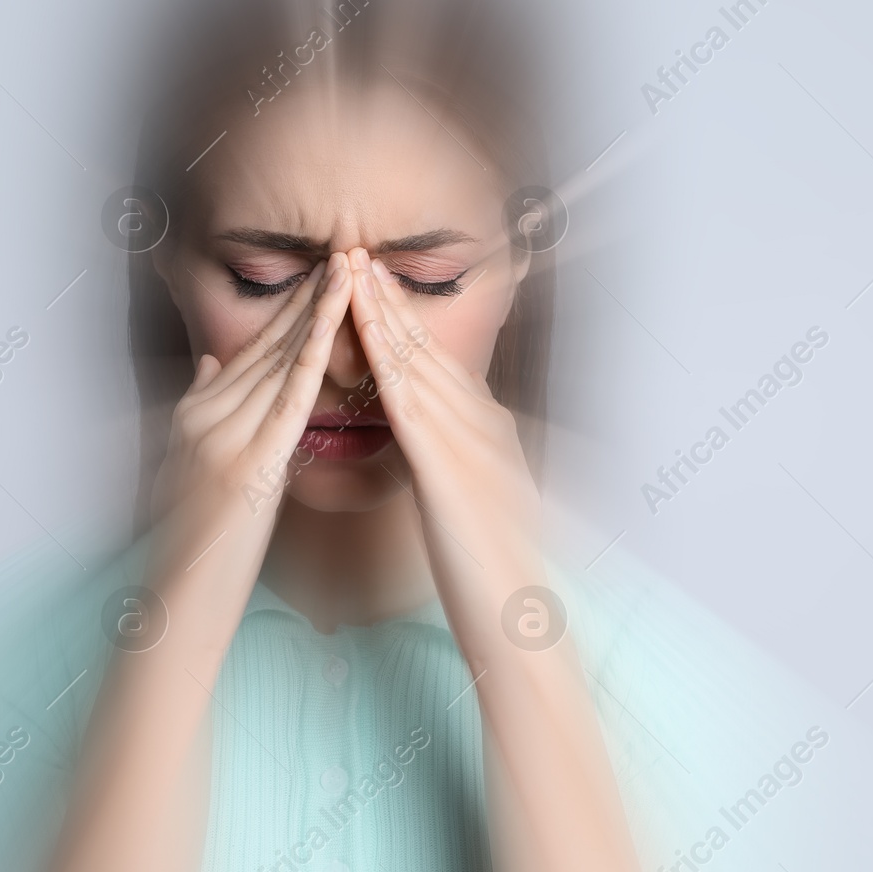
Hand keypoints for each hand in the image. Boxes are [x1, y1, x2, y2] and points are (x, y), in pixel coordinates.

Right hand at [145, 254, 352, 638]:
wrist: (177, 603)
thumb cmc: (197, 547)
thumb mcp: (194, 468)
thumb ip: (206, 410)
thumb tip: (211, 362)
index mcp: (197, 414)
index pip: (255, 350)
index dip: (294, 308)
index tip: (327, 271)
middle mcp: (204, 415)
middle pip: (268, 344)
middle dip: (310, 296)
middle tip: (347, 248)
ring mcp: (221, 437)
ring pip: (280, 360)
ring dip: (319, 311)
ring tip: (350, 267)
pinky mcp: (244, 464)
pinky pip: (287, 399)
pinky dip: (313, 356)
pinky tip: (336, 326)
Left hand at [345, 247, 543, 643]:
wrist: (520, 619)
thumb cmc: (494, 576)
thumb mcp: (476, 507)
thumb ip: (458, 470)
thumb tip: (438, 452)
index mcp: (488, 435)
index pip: (440, 365)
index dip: (405, 321)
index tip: (376, 285)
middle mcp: (483, 426)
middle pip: (428, 349)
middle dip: (390, 298)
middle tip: (357, 252)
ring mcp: (469, 443)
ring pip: (417, 362)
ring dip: (382, 310)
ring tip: (351, 267)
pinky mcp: (449, 468)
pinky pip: (410, 401)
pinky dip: (386, 358)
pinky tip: (363, 330)